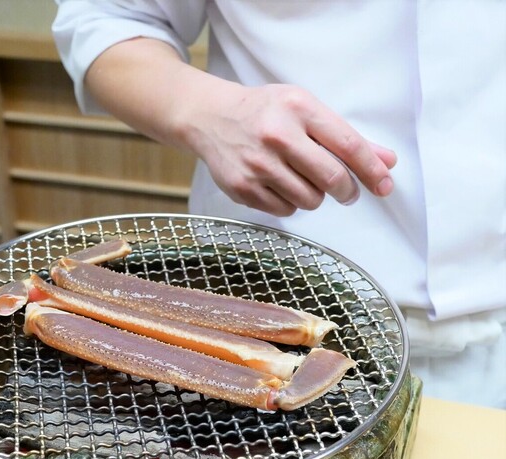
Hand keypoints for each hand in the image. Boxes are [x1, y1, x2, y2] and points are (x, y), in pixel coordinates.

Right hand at [181, 83, 396, 215]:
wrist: (211, 117)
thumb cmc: (264, 112)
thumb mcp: (304, 110)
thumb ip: (344, 137)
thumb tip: (386, 162)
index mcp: (299, 109)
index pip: (348, 145)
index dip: (372, 171)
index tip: (384, 186)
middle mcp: (278, 136)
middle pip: (332, 179)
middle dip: (346, 190)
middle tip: (346, 191)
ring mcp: (258, 164)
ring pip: (309, 200)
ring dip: (314, 196)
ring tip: (301, 180)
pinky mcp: (243, 188)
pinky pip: (285, 210)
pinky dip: (290, 203)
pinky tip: (280, 185)